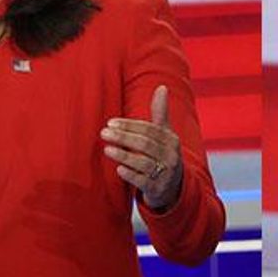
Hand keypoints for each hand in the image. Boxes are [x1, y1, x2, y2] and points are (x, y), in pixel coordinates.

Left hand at [102, 85, 183, 210]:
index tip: (111, 123)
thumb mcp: (165, 135)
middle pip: (145, 144)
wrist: (173, 188)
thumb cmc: (163, 155)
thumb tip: (162, 87)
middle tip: (104, 133)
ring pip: (143, 162)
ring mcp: (165, 173)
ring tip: (107, 150)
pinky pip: (143, 181)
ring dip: (124, 155)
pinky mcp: (158, 189)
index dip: (130, 125)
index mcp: (171, 140)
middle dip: (124, 137)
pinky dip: (131, 175)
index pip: (149, 129)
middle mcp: (170, 156)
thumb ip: (160, 112)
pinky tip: (119, 169)